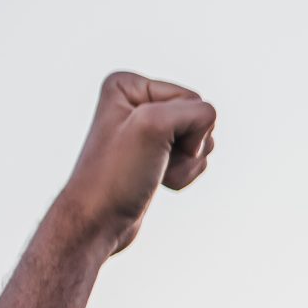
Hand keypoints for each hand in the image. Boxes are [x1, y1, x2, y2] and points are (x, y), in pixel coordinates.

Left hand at [54, 73, 217, 254]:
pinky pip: (195, 157)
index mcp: (127, 85)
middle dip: (189, 147)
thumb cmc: (117, 176)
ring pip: (202, 139)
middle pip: (199, 117)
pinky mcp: (156, 153)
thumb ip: (195, 112)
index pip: (192, 98)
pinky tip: (160, 181)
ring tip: (156, 173)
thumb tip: (209, 128)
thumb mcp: (153, 127)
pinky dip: (185, 174)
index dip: (184, 128)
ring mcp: (147, 129)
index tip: (151, 147)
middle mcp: (136, 102)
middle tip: (155, 162)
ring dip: (188, 163)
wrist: (98, 221)